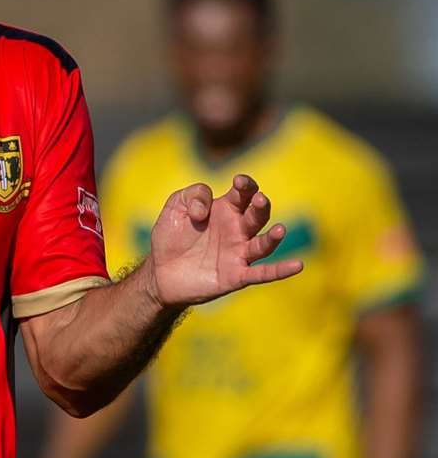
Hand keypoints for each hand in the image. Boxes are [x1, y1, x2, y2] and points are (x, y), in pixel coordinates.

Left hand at [147, 174, 302, 307]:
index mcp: (226, 209)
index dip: (245, 185)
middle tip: (259, 199)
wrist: (159, 271)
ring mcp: (239, 253)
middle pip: (257, 215)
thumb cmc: (171, 236)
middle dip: (260, 206)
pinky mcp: (235, 275)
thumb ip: (193, 195)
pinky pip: (262, 273)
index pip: (244, 193)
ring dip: (273, 237)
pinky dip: (280, 270)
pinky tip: (298, 266)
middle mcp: (238, 229)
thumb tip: (207, 209)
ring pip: (263, 244)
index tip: (239, 182)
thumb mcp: (176, 206)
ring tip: (279, 230)